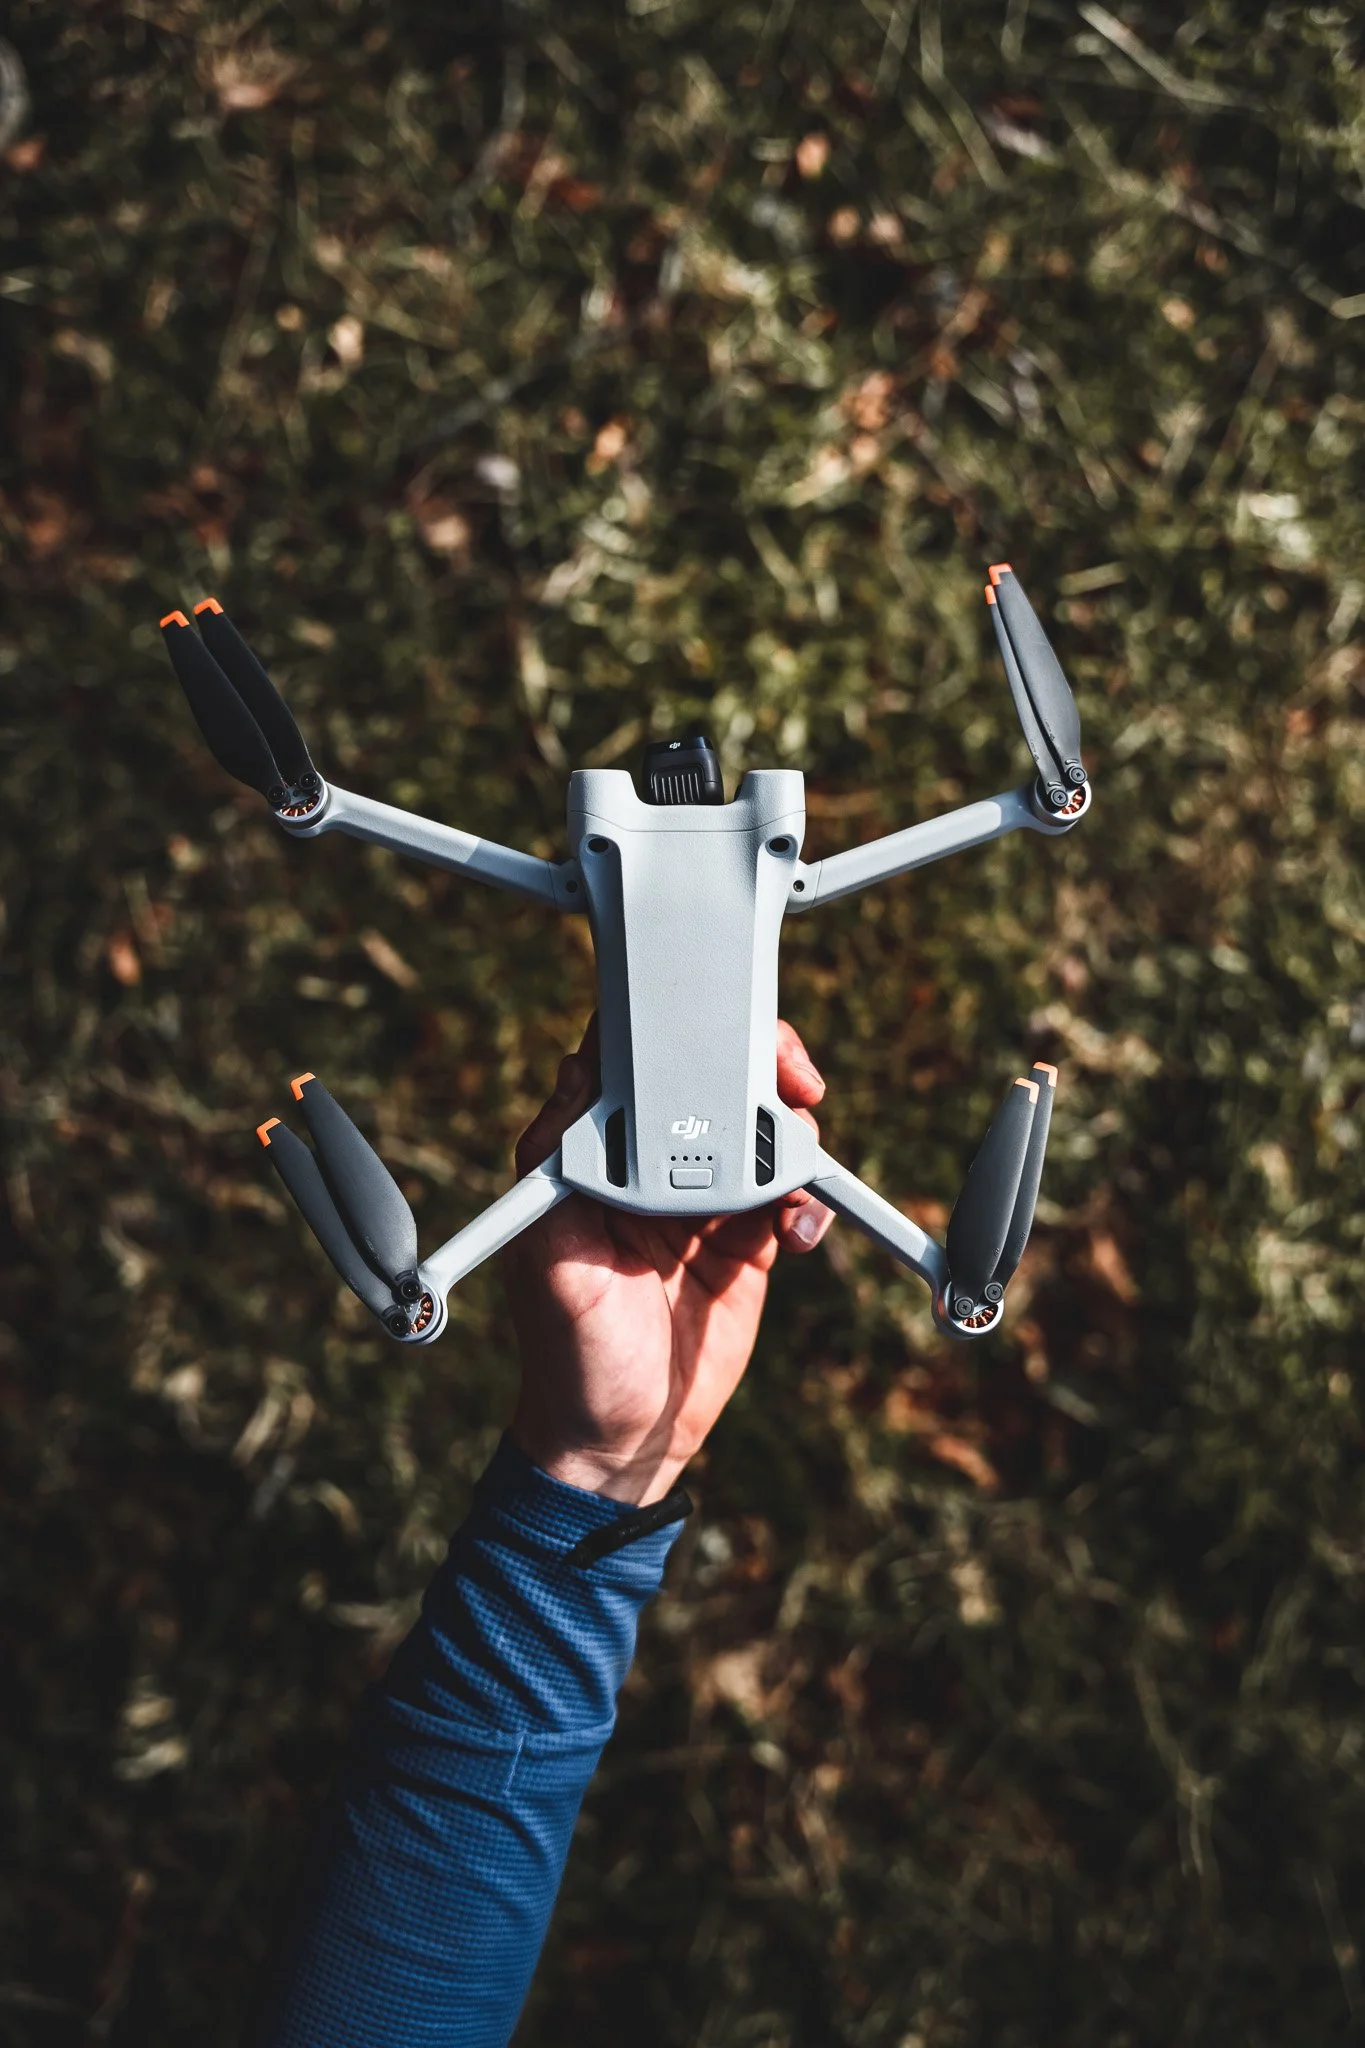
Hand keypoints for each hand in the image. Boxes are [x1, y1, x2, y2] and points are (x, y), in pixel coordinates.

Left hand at [500, 1018, 833, 1504]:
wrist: (625, 1439)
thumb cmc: (566, 1352)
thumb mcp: (548, 1259)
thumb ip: (559, 1168)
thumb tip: (578, 1077)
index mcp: (594, 1155)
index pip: (632, 1066)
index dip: (675, 1036)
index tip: (716, 1039)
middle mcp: (648, 1165)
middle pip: (709, 1082)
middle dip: (757, 1070)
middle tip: (792, 1086)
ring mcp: (702, 1198)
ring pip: (757, 1129)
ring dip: (790, 1136)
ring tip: (797, 1171)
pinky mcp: (746, 1237)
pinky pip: (789, 1193)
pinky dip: (807, 1199)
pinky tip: (799, 1231)